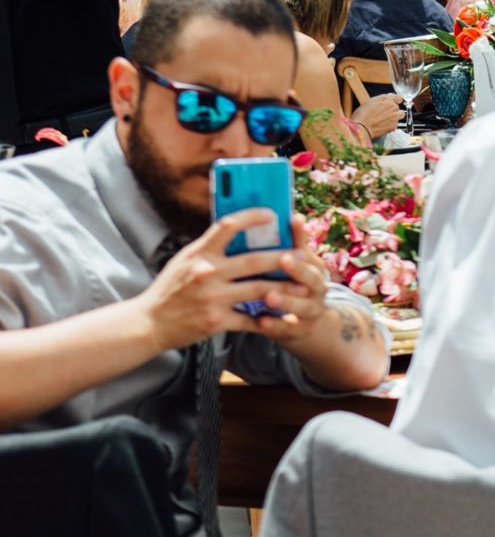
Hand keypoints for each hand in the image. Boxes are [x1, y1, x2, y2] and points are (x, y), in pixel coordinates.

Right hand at [139, 210, 321, 349]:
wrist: (149, 323)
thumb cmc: (170, 288)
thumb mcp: (185, 260)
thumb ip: (210, 247)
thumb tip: (238, 229)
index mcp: (199, 253)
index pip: (227, 225)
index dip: (251, 216)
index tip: (271, 213)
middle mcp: (206, 273)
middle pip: (255, 260)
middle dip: (284, 258)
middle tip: (302, 255)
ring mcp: (212, 298)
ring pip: (260, 289)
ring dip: (286, 288)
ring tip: (303, 287)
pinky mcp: (215, 321)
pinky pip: (250, 319)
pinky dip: (268, 318)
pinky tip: (283, 316)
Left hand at [245, 214, 335, 345]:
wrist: (302, 324)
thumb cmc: (289, 285)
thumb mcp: (292, 264)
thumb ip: (287, 243)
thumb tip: (282, 212)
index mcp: (313, 267)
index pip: (309, 250)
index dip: (301, 237)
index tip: (292, 221)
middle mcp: (317, 288)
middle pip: (313, 278)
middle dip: (299, 269)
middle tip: (284, 259)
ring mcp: (310, 310)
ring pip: (303, 305)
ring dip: (287, 299)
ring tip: (269, 295)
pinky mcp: (298, 330)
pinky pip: (288, 328)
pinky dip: (276, 325)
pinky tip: (262, 320)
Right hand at [357, 93, 402, 138]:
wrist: (362, 127)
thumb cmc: (362, 115)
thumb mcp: (370, 101)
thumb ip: (381, 99)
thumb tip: (387, 98)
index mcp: (386, 99)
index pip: (397, 97)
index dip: (396, 100)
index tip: (396, 102)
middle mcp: (392, 106)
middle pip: (397, 107)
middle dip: (393, 110)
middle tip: (385, 113)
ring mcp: (395, 116)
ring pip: (400, 115)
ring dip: (396, 117)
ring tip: (386, 120)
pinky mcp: (394, 125)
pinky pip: (396, 124)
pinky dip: (392, 125)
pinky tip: (384, 125)